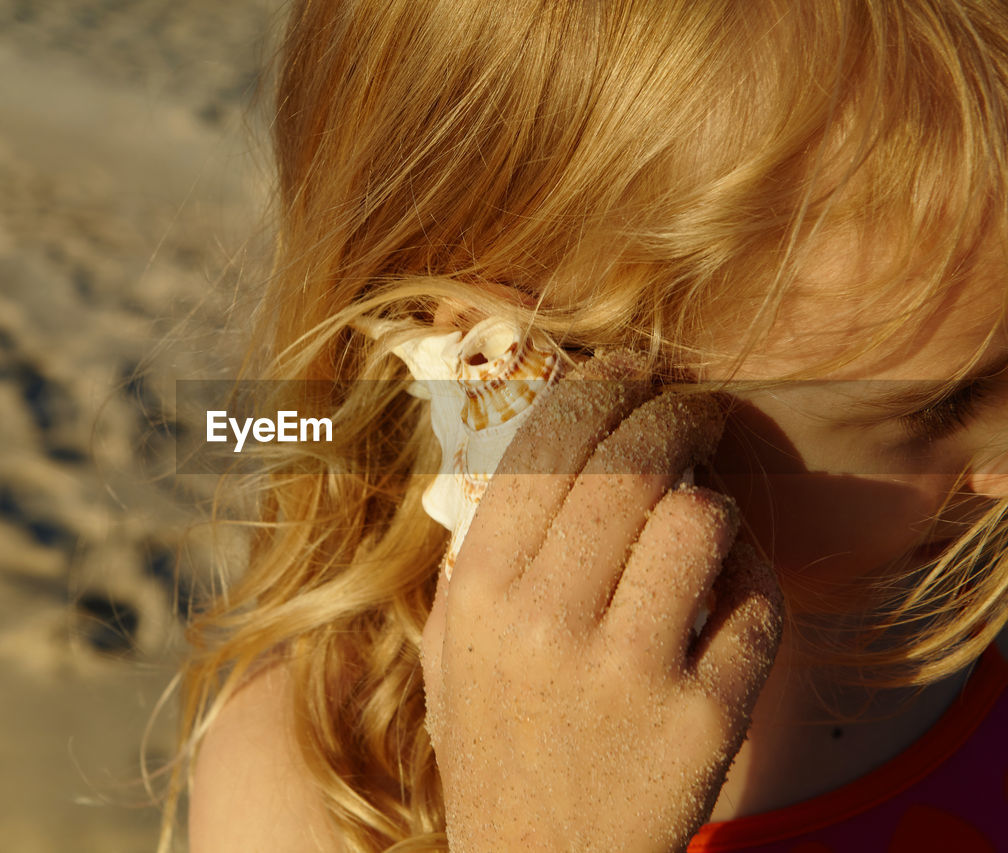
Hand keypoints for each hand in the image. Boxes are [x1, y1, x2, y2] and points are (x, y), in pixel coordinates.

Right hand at [419, 350, 782, 851]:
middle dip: (670, 410)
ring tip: (702, 500)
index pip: (547, 444)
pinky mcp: (704, 717)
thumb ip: (480, 552)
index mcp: (481, 594)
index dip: (599, 388)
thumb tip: (535, 445)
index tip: (628, 372)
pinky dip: (751, 575)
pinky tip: (730, 580)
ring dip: (709, 494)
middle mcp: (549, 624)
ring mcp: (630, 672)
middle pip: (630, 463)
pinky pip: (754, 601)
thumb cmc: (496, 745)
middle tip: (688, 404)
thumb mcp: (453, 648)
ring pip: (697, 518)